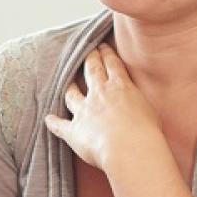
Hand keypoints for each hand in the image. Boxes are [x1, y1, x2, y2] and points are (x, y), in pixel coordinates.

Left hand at [44, 44, 165, 170]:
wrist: (129, 149)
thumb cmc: (145, 132)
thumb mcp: (148, 109)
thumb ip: (138, 101)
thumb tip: (135, 103)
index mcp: (120, 86)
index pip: (112, 64)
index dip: (106, 54)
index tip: (102, 46)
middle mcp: (99, 94)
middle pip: (91, 71)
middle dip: (90, 59)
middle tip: (88, 52)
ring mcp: (84, 111)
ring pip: (72, 94)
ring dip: (69, 87)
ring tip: (67, 83)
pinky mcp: (74, 130)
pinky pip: (60, 125)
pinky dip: (53, 122)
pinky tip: (48, 119)